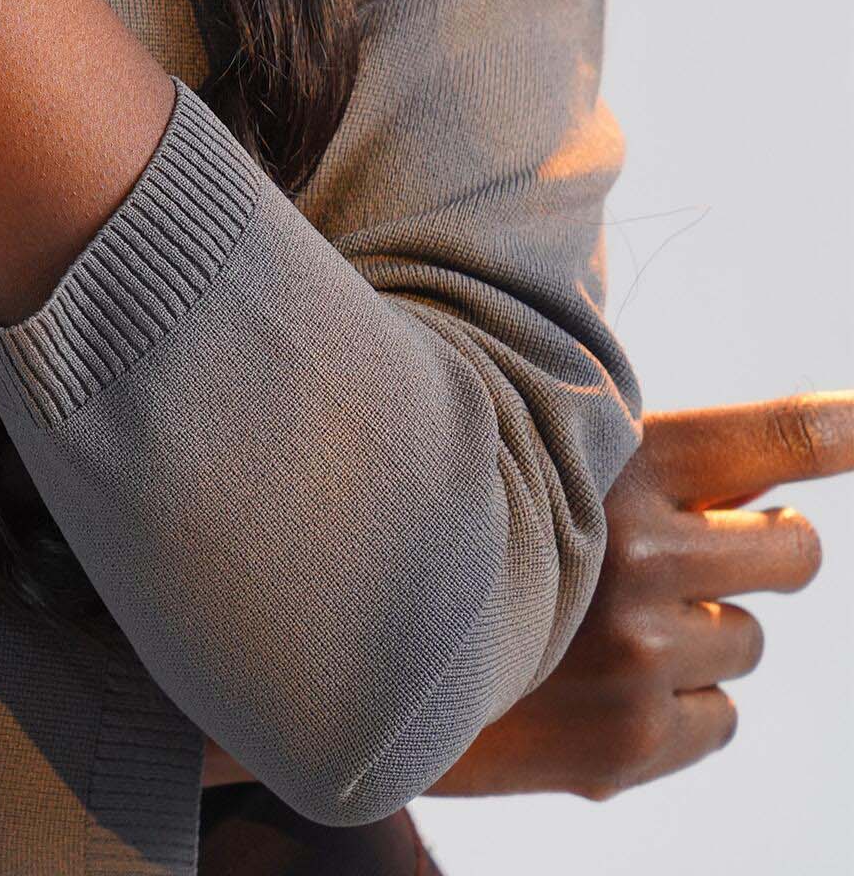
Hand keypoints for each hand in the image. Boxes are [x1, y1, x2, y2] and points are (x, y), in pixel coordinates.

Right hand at [428, 391, 850, 800]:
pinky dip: (674, 706)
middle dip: (765, 549)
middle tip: (704, 551)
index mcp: (616, 462)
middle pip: (796, 551)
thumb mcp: (529, 466)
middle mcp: (641, 550)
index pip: (773, 435)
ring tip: (598, 625)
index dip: (840, 427)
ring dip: (696, 636)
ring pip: (748, 641)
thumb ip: (634, 463)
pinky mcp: (637, 737)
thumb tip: (755, 491)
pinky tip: (593, 684)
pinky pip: (719, 716)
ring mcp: (642, 651)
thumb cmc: (459, 537)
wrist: (359, 660)